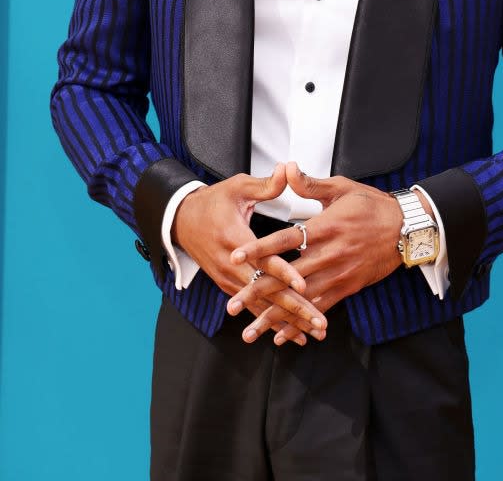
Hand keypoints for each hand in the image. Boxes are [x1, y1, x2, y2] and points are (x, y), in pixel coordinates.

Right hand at [173, 163, 326, 344]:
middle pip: (266, 291)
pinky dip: (271, 321)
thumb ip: (265, 184)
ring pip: (260, 305)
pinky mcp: (228, 286)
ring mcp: (228, 279)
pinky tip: (291, 333)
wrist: (182, 220)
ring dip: (287, 320)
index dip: (284, 273)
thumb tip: (287, 169)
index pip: (263, 259)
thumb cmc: (214, 201)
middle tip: (320, 323)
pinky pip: (251, 308)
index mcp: (234, 238)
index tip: (305, 285)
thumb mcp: (237, 187)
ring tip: (313, 333)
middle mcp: (230, 265)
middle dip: (294, 309)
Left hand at [228, 161, 404, 343]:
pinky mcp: (347, 287)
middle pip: (287, 277)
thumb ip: (310, 184)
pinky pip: (321, 309)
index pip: (285, 240)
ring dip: (275, 316)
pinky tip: (282, 336)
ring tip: (250, 332)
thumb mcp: (342, 188)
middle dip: (258, 292)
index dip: (260, 249)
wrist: (406, 229)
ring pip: (301, 300)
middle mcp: (329, 255)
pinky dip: (300, 324)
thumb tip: (286, 168)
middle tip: (232, 306)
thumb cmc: (371, 205)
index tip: (236, 257)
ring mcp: (338, 274)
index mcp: (324, 227)